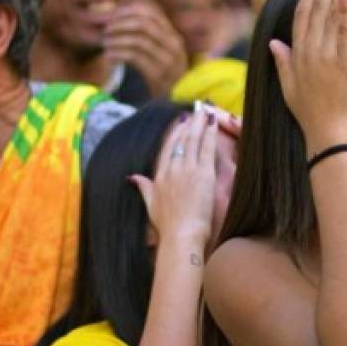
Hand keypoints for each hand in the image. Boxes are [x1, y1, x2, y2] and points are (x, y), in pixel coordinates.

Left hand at [104, 0, 188, 97]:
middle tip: (106, 29)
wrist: (173, 105)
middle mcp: (175, 46)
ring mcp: (168, 62)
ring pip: (138, 39)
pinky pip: (134, 56)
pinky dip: (118, 53)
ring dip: (116, 39)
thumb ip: (148, 35)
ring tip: (106, 43)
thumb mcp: (160, 53)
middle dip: (120, 23)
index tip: (114, 15)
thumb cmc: (160, 77)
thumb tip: (123, 11)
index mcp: (174, 36)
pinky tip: (109, 56)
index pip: (152, 10)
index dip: (128, 9)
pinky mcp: (158, 76)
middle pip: (143, 23)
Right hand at [130, 103, 219, 248]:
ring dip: (201, 123)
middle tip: (197, 110)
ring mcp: (187, 170)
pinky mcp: (203, 174)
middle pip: (181, 140)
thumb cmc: (168, 227)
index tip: (182, 122)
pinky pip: (206, 148)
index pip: (168, 148)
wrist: (181, 235)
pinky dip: (210, 134)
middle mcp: (172, 170)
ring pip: (193, 140)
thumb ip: (143, 188)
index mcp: (159, 176)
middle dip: (189, 123)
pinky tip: (214, 124)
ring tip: (207, 111)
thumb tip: (132, 177)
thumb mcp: (151, 205)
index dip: (176, 133)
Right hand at [269, 0, 346, 153]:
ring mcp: (326, 55)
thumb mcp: (290, 88)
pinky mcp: (346, 61)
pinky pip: (345, 29)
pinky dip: (346, 8)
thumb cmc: (312, 117)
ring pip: (331, 14)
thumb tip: (274, 43)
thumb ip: (282, 62)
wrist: (328, 135)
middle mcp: (309, 51)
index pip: (301, 16)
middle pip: (316, 8)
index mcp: (296, 55)